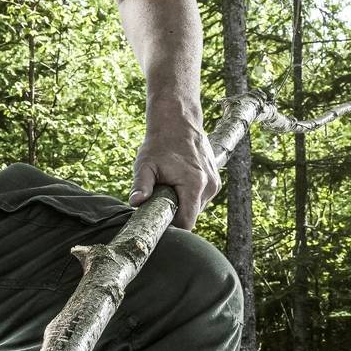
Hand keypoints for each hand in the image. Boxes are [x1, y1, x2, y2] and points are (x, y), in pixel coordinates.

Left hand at [130, 107, 220, 230]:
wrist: (178, 122)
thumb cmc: (160, 143)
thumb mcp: (145, 164)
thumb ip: (141, 185)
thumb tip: (135, 202)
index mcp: (194, 184)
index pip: (187, 222)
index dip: (172, 227)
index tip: (158, 223)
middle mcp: (209, 187)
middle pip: (190, 216)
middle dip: (174, 214)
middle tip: (159, 200)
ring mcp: (214, 184)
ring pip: (196, 208)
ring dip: (181, 205)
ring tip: (169, 188)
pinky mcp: (215, 182)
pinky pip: (200, 199)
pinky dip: (188, 197)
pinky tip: (178, 183)